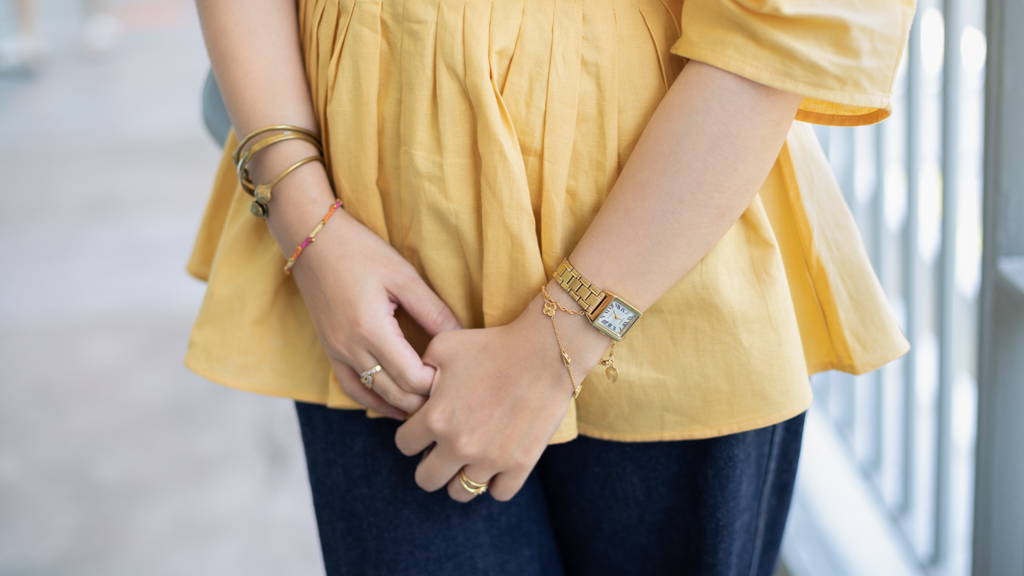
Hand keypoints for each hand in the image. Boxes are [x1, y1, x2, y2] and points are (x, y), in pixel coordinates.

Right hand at [288, 208, 460, 418]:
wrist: (312, 240)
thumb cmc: (360, 251)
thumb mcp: (404, 276)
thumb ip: (433, 311)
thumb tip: (460, 337)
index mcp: (371, 329)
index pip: (411, 377)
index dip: (437, 381)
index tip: (454, 372)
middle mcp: (350, 348)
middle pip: (395, 393)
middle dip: (424, 398)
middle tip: (449, 392)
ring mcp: (336, 352)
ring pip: (373, 395)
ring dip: (402, 404)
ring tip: (428, 403)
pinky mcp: (329, 350)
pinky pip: (351, 388)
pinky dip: (374, 401)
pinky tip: (394, 405)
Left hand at [395, 284, 609, 500]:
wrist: (545, 351)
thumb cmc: (493, 345)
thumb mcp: (444, 346)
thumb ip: (419, 369)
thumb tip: (413, 387)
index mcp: (435, 418)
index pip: (403, 445)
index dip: (411, 434)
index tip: (425, 426)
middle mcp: (459, 445)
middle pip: (426, 480)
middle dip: (429, 463)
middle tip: (443, 448)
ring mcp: (490, 459)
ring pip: (460, 492)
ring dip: (460, 476)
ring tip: (469, 458)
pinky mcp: (520, 465)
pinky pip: (498, 493)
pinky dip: (495, 482)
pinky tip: (496, 462)